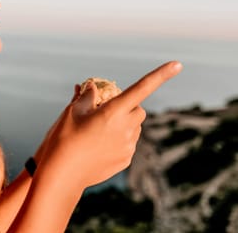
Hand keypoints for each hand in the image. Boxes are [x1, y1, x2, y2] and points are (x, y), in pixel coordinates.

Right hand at [38, 61, 182, 187]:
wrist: (62, 175)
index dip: (160, 75)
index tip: (177, 64)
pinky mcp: (125, 160)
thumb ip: (86, 96)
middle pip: (139, 110)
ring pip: (134, 128)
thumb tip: (92, 86)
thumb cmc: (64, 139)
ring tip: (97, 132)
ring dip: (123, 124)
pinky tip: (98, 146)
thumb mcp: (71, 112)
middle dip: (128, 106)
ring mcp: (127, 147)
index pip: (141, 88)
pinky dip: (118, 140)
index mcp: (113, 112)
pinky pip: (128, 144)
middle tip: (106, 110)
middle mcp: (125, 129)